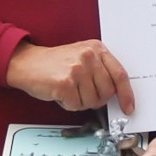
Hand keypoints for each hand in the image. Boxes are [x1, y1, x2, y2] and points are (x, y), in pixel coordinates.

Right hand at [6, 40, 134, 113]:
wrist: (27, 63)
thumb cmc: (56, 63)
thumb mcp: (82, 57)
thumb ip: (101, 70)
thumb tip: (118, 94)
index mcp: (97, 48)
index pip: (120, 74)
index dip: (126, 94)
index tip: (128, 107)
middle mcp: (89, 56)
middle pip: (108, 92)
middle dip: (97, 99)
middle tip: (82, 93)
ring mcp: (77, 69)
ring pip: (93, 101)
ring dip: (81, 102)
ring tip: (69, 90)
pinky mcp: (65, 83)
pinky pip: (77, 106)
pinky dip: (69, 104)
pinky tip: (61, 93)